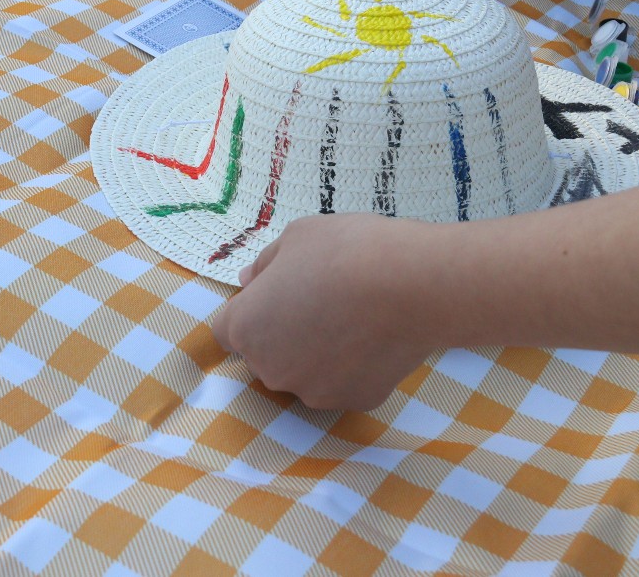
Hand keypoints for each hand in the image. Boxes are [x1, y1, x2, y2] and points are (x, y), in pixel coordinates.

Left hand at [210, 214, 434, 409]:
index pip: (226, 329)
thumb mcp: (295, 238)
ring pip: (305, 372)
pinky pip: (344, 383)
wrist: (412, 285)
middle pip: (265, 355)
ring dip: (317, 353)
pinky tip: (375, 336)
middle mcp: (271, 370)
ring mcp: (313, 392)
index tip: (278, 292)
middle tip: (319, 300)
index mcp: (246, 328)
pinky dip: (354, 366)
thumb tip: (248, 281)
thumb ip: (264, 265)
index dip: (251, 309)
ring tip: (352, 317)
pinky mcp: (354, 402)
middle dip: (282, 333)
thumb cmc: (345, 251)